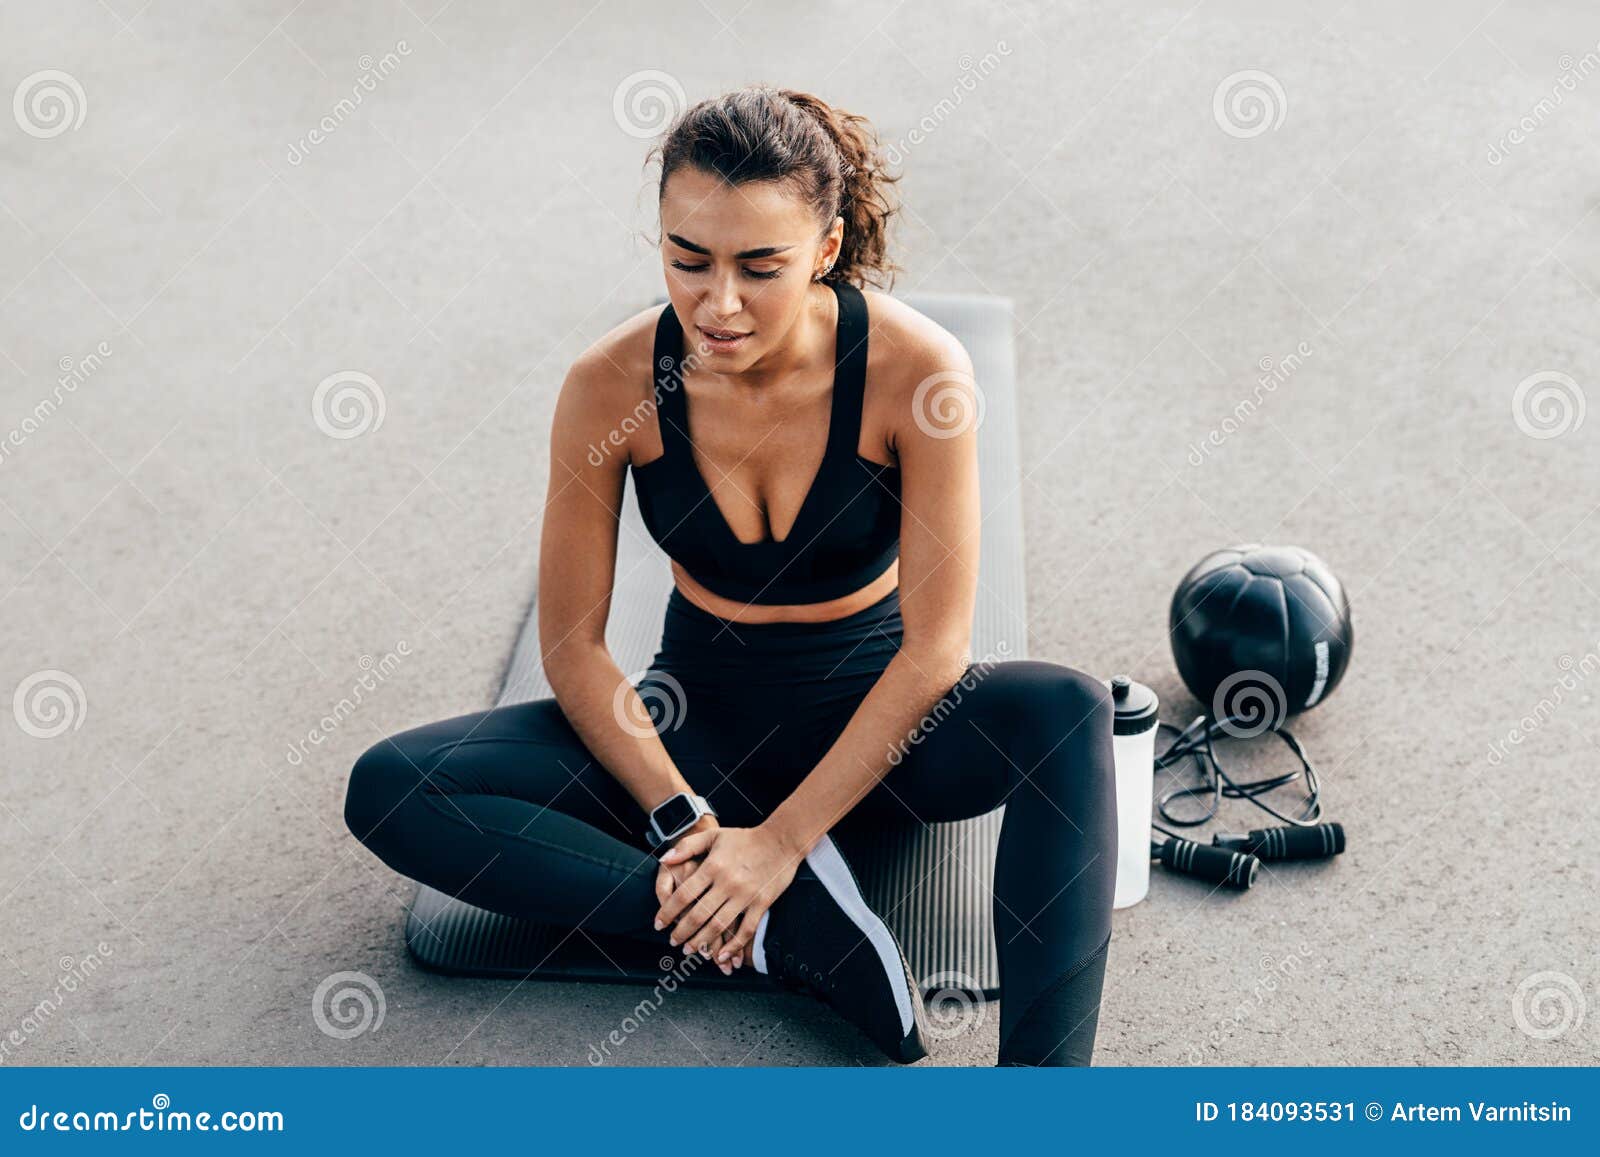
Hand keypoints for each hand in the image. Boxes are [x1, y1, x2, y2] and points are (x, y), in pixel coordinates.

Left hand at [653, 822, 803, 967]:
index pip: (683, 894)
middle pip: (698, 914)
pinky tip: (722, 955)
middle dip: (681, 931)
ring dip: (702, 942)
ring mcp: (745, 895)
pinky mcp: (762, 903)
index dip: (668, 912)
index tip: (659, 923)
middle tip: (673, 941)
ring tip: (691, 949)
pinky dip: (734, 946)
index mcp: (713, 866)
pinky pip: (746, 930)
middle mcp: (727, 883)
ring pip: (718, 925)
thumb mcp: (714, 835)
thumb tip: (664, 859)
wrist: (781, 840)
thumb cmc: (746, 838)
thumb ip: (687, 846)